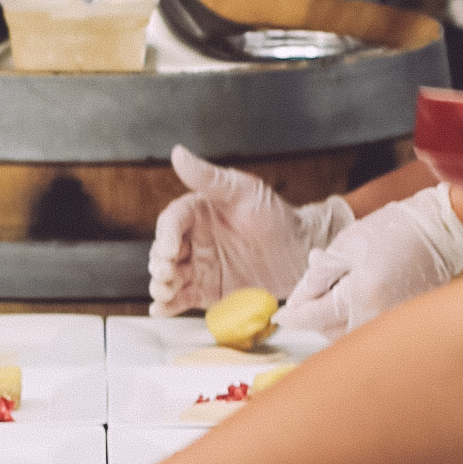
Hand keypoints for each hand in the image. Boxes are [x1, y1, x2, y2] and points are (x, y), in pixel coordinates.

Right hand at [148, 145, 319, 316]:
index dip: (164, 236)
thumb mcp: (244, 191)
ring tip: (163, 293)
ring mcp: (200, 266)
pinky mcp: (208, 289)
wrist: (302, 252)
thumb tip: (178, 153)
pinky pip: (185, 297)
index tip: (168, 250)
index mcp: (198, 212)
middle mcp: (194, 239)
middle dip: (160, 264)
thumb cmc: (276, 216)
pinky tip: (162, 310)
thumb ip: (210, 178)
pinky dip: (170, 305)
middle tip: (165, 274)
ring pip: (171, 276)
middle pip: (164, 252)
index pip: (172, 222)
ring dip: (161, 285)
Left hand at [275, 179, 462, 348]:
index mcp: (360, 296)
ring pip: (349, 335)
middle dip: (315, 316)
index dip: (293, 315)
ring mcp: (394, 324)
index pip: (314, 316)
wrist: (442, 229)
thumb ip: (316, 277)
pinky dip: (356, 317)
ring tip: (339, 285)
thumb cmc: (395, 228)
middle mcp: (378, 318)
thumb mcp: (346, 246)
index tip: (280, 316)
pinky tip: (358, 293)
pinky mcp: (405, 323)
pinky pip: (370, 329)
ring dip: (335, 319)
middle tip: (311, 292)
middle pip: (329, 333)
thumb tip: (296, 302)